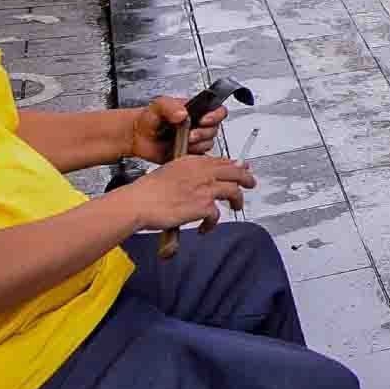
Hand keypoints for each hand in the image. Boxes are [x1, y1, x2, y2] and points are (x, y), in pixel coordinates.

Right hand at [114, 153, 253, 230]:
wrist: (139, 202)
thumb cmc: (147, 190)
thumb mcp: (169, 171)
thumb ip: (188, 172)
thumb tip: (202, 176)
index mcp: (192, 161)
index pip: (220, 160)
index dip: (234, 165)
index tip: (241, 168)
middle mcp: (202, 172)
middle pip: (235, 172)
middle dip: (246, 178)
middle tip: (251, 183)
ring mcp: (204, 188)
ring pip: (233, 191)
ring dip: (237, 201)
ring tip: (237, 206)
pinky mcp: (203, 206)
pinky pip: (217, 215)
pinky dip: (212, 223)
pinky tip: (204, 227)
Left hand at [143, 91, 229, 159]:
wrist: (138, 135)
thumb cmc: (149, 118)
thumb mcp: (158, 105)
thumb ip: (170, 105)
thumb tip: (183, 113)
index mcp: (195, 110)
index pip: (218, 111)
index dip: (215, 116)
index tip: (203, 120)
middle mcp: (198, 125)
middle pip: (214, 130)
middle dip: (203, 133)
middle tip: (189, 134)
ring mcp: (194, 140)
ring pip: (208, 144)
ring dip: (197, 145)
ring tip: (183, 142)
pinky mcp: (189, 154)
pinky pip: (199, 157)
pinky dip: (192, 155)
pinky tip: (181, 150)